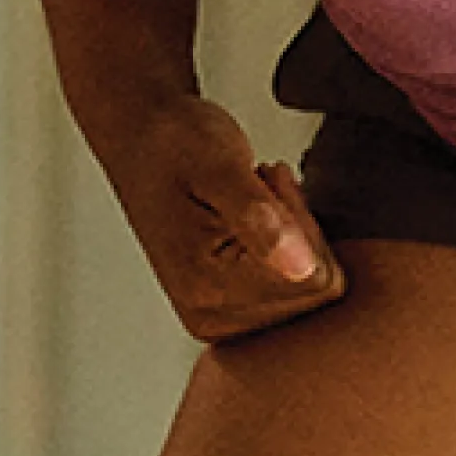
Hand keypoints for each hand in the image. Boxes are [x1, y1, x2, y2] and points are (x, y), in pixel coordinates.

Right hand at [86, 92, 340, 342]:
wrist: (139, 138)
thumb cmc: (173, 143)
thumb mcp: (220, 166)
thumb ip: (259, 217)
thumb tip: (300, 268)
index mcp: (208, 288)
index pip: (315, 280)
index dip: (304, 223)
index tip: (267, 182)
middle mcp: (211, 315)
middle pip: (314, 294)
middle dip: (301, 233)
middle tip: (259, 189)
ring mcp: (219, 317)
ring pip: (307, 293)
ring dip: (294, 240)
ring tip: (254, 201)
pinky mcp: (228, 309)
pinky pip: (292, 293)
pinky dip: (286, 252)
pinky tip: (255, 222)